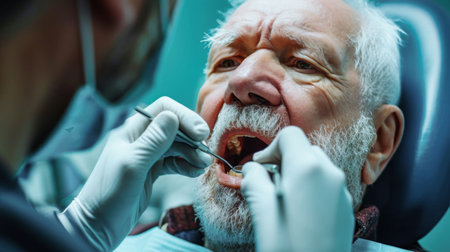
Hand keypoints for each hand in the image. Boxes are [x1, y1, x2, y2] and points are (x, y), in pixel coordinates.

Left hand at [59, 97, 211, 250]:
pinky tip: (195, 172)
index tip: (200, 134)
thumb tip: (172, 116)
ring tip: (203, 166)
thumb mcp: (133, 165)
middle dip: (192, 138)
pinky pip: (174, 162)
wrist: (97, 225)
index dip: (184, 117)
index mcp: (132, 130)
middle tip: (205, 154)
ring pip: (177, 145)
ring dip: (192, 153)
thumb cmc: (110, 193)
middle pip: (174, 127)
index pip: (164, 110)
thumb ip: (153, 141)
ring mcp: (148, 156)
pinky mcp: (152, 171)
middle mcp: (141, 139)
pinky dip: (186, 165)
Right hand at [241, 126, 353, 251]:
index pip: (290, 136)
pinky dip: (311, 188)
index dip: (270, 148)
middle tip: (269, 186)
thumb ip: (254, 182)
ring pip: (317, 167)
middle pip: (305, 150)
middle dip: (284, 162)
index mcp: (308, 169)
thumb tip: (252, 169)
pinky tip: (301, 213)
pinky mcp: (347, 208)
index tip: (259, 169)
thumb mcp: (262, 213)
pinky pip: (327, 185)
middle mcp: (331, 174)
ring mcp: (342, 192)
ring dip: (298, 175)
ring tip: (284, 201)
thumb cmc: (287, 248)